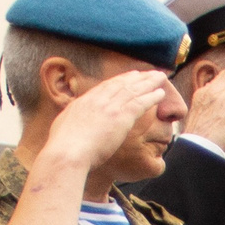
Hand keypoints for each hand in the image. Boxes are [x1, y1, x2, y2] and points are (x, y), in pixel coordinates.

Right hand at [40, 69, 174, 173]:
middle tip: (150, 73)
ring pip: (133, 90)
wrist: (67, 152)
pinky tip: (161, 93)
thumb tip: (72, 125)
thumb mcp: (63, 127)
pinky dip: (151, 97)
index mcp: (85, 102)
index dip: (121, 80)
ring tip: (161, 77)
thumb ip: (72, 122)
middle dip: (138, 77)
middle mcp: (98, 100)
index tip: (132, 75)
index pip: (106, 87)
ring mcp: (110, 107)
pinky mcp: (120, 117)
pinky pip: (139, 103)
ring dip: (149, 83)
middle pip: (122, 84)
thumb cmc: (63, 147)